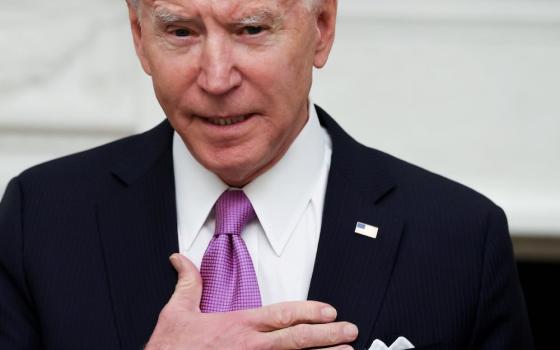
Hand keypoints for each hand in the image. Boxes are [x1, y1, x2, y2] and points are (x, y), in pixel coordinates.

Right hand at [145, 253, 357, 349]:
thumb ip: (187, 282)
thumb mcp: (176, 312)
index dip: (308, 311)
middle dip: (328, 336)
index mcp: (238, 326)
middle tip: (350, 333)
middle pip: (296, 339)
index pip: (281, 314)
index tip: (329, 311)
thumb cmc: (170, 349)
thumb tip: (180, 259)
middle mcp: (250, 347)